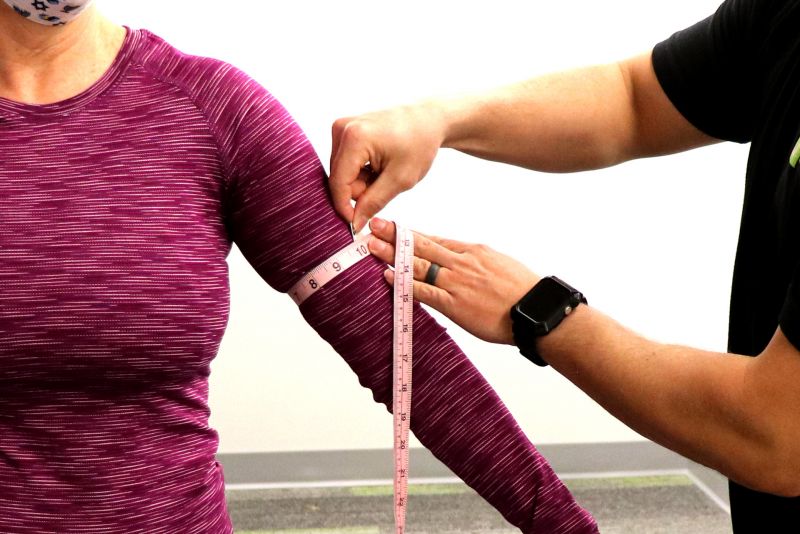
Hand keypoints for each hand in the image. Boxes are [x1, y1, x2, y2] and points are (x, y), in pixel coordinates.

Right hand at [329, 103, 446, 232]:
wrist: (428, 120)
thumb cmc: (419, 144)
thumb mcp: (400, 179)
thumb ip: (373, 202)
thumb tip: (354, 224)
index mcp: (354, 138)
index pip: (338, 184)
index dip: (346, 208)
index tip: (357, 224)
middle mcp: (342, 128)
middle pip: (338, 179)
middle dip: (359, 191)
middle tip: (386, 185)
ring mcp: (341, 127)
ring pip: (341, 173)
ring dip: (361, 182)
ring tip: (384, 172)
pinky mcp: (344, 130)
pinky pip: (345, 163)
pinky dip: (360, 172)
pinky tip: (378, 165)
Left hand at [367, 218, 539, 344]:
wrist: (535, 310)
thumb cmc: (522, 291)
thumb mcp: (499, 265)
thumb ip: (476, 262)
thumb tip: (461, 262)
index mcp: (473, 251)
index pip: (436, 239)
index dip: (412, 234)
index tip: (394, 227)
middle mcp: (462, 262)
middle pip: (422, 245)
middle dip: (395, 235)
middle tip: (374, 225)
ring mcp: (456, 282)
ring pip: (417, 264)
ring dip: (392, 254)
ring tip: (371, 245)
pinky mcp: (454, 303)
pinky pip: (423, 290)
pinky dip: (402, 283)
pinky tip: (386, 275)